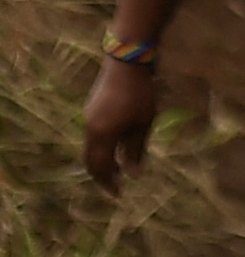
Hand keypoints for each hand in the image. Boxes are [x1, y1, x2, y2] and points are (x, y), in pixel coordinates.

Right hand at [82, 57, 157, 185]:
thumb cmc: (140, 94)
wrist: (126, 63)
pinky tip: (115, 148)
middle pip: (90, 160)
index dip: (108, 182)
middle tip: (116, 185)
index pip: (100, 167)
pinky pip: (93, 136)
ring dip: (102, 161)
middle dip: (102, 175)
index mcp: (102, 135)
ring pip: (90, 148)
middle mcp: (90, 129)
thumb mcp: (143, 123)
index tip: (119, 193)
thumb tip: (134, 173)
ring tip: (117, 169)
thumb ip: (136, 149)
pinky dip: (101, 148)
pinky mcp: (92, 110)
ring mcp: (88, 118)